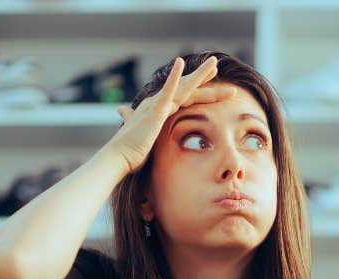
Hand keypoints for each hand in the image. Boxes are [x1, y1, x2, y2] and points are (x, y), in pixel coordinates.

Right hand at [108, 56, 234, 174]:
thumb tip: (124, 114)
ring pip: (184, 86)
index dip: (199, 90)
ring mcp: (158, 104)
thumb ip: (140, 124)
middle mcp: (159, 102)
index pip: (184, 96)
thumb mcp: (146, 138)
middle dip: (204, 79)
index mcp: (160, 109)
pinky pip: (167, 90)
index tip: (213, 84)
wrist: (121, 157)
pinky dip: (174, 77)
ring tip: (214, 62)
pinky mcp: (155, 110)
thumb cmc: (133, 152)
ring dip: (200, 74)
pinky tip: (180, 61)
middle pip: (188, 89)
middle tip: (217, 65)